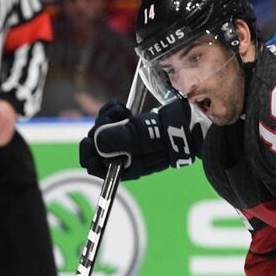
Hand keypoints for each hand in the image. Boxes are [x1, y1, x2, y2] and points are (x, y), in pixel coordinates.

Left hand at [78, 99, 198, 179]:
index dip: (89, 152)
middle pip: (94, 144)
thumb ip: (118, 141)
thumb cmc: (167, 135)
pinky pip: (107, 118)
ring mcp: (123, 141)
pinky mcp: (126, 126)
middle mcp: (121, 156)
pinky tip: (121, 107)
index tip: (93, 138)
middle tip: (116, 119)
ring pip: (100, 129)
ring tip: (123, 112)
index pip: (93, 165)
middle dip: (100, 129)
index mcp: (123, 167)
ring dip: (106, 117)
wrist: (187, 121)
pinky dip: (111, 111)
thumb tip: (95, 141)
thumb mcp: (142, 138)